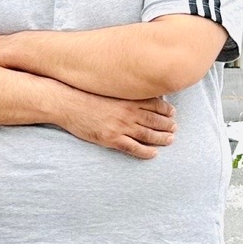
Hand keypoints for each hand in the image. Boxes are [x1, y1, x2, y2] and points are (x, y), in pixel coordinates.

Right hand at [55, 89, 176, 159]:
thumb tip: (135, 94)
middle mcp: (128, 112)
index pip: (155, 104)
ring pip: (148, 135)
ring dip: (161, 138)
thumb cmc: (85, 95)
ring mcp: (121, 126)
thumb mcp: (107, 89)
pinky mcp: (112, 139)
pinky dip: (146, 152)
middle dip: (167, 125)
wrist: (67, 103)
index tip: (172, 113)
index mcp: (127, 99)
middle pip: (154, 120)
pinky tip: (154, 154)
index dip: (166, 109)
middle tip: (175, 128)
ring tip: (170, 140)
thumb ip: (123, 93)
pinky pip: (133, 148)